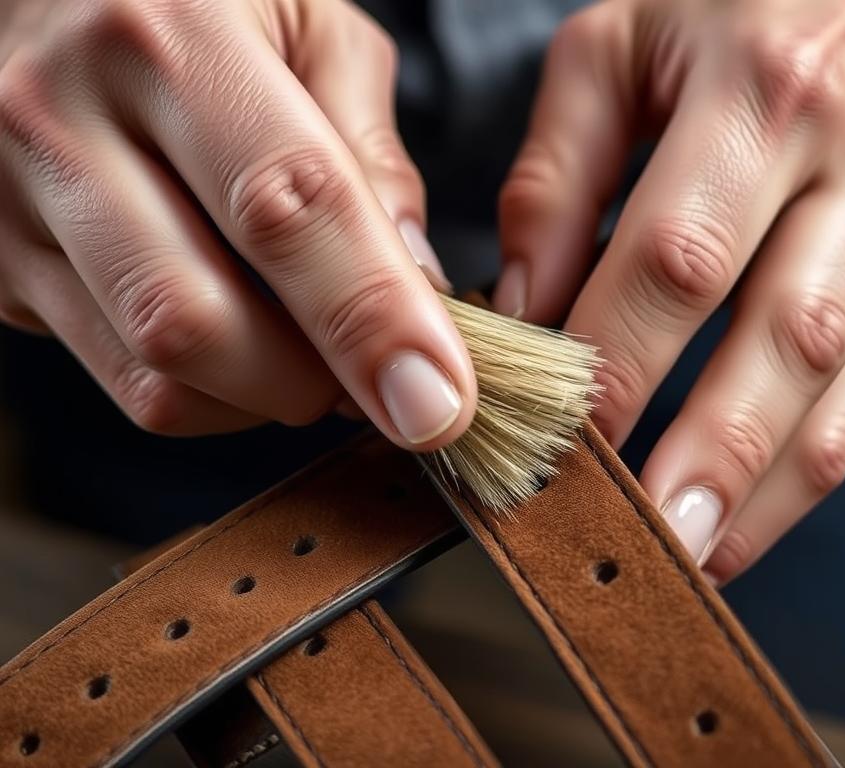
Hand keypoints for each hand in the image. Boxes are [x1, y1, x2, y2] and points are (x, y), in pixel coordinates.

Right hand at [0, 0, 474, 447]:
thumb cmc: (200, 4)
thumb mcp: (313, 25)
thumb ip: (371, 153)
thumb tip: (419, 289)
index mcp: (169, 39)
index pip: (284, 207)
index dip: (369, 319)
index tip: (434, 401)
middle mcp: (63, 119)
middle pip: (196, 320)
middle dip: (312, 383)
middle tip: (376, 376)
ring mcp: (12, 202)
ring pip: (155, 370)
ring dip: (263, 396)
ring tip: (312, 353)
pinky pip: (123, 377)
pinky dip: (210, 392)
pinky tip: (246, 341)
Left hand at [497, 0, 844, 580]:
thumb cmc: (737, 25)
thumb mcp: (619, 52)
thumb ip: (555, 176)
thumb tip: (521, 310)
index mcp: (756, 93)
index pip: (679, 254)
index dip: (620, 357)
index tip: (559, 438)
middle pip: (779, 334)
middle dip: (706, 450)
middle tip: (639, 536)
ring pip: (841, 386)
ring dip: (763, 488)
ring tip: (691, 557)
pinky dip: (807, 472)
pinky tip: (745, 522)